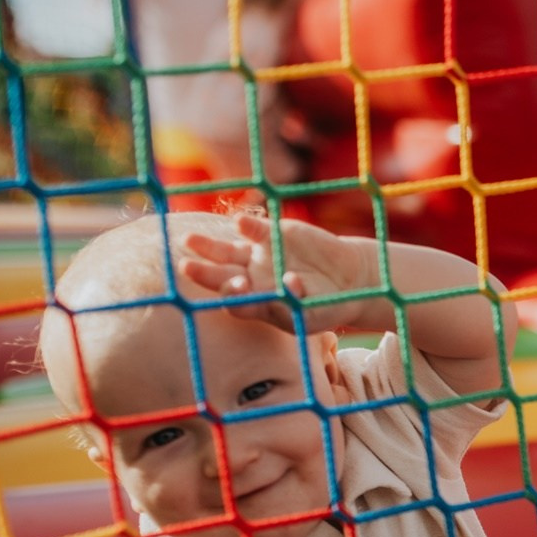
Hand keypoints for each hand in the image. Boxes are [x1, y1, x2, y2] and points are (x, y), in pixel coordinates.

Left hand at [178, 212, 376, 332]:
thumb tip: (288, 283)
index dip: (233, 295)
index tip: (240, 289)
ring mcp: (258, 255)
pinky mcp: (272, 234)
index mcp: (257, 304)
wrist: (348, 280)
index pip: (236, 301)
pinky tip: (240, 224)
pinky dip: (246, 226)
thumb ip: (296, 302)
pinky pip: (253, 229)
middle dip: (203, 272)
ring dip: (208, 245)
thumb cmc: (328, 305)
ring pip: (226, 251)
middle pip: (220, 275)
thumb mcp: (313, 312)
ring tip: (190, 239)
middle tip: (187, 267)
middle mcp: (251, 279)